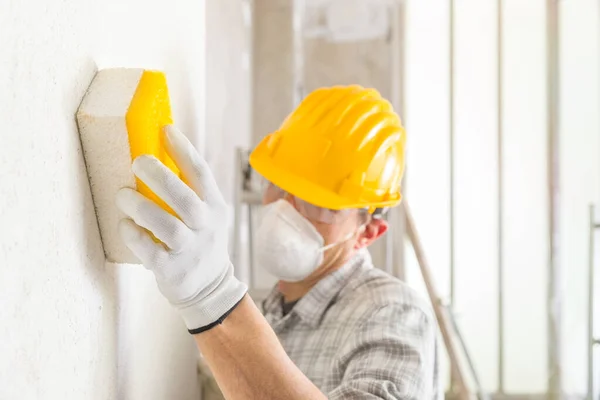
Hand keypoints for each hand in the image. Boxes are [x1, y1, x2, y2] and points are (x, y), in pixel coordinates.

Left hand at [116, 125, 246, 332]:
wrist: (209, 287)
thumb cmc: (199, 241)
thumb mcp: (205, 215)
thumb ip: (188, 192)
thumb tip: (156, 155)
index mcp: (214, 207)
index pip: (202, 174)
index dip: (184, 150)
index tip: (165, 130)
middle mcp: (206, 227)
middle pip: (185, 198)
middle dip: (159, 176)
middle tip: (137, 161)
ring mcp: (191, 250)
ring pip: (167, 225)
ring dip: (141, 206)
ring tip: (122, 194)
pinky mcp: (173, 270)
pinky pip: (150, 251)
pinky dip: (134, 236)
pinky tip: (125, 225)